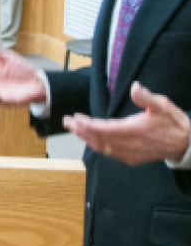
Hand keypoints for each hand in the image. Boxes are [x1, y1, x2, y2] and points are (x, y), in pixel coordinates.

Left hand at [65, 83, 190, 165]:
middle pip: (98, 139)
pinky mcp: (131, 159)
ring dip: (86, 138)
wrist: (185, 144)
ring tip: (74, 128)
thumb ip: (147, 97)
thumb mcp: (163, 105)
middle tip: (67, 122)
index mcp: (134, 130)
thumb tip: (135, 87)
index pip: (103, 129)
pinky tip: (90, 139)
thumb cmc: (173, 123)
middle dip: (80, 130)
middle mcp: (129, 144)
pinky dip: (96, 145)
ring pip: (101, 147)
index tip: (75, 118)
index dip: (87, 124)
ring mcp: (129, 154)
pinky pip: (109, 153)